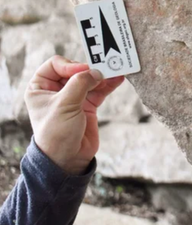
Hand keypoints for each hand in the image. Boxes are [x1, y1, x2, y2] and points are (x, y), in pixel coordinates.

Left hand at [24, 55, 124, 174]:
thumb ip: (80, 84)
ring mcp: (73, 97)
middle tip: (103, 69)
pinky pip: (100, 90)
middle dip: (90, 69)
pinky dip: (109, 84)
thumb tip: (96, 71)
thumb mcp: (64, 105)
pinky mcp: (88, 105)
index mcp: (40, 88)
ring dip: (103, 76)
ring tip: (116, 71)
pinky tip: (118, 79)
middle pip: (76, 70)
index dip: (70, 66)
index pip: (55, 65)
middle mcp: (56, 90)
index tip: (82, 72)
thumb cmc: (56, 133)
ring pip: (90, 79)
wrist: (67, 159)